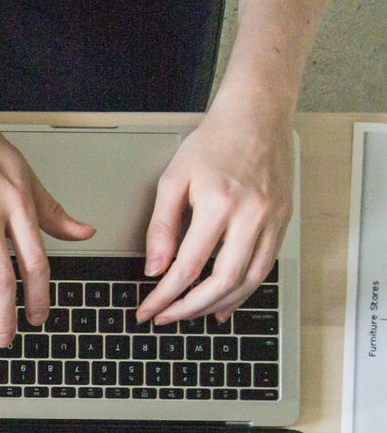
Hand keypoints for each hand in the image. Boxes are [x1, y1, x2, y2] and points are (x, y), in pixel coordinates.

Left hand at [135, 99, 293, 326]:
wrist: (258, 114)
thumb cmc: (214, 142)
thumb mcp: (173, 180)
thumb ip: (161, 227)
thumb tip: (154, 269)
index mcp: (219, 204)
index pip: (187, 267)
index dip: (164, 297)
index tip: (148, 311)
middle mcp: (251, 215)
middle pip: (221, 282)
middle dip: (189, 309)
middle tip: (166, 318)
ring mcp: (273, 219)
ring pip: (248, 281)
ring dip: (217, 305)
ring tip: (191, 315)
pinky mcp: (284, 220)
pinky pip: (265, 267)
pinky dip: (244, 291)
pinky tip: (224, 303)